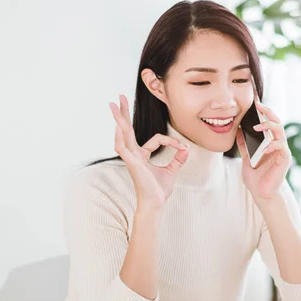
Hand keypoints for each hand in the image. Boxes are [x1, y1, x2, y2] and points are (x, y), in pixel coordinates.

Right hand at [109, 94, 189, 209]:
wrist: (155, 203)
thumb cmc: (159, 190)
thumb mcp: (172, 171)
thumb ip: (179, 159)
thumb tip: (187, 148)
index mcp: (142, 155)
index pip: (156, 139)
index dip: (172, 142)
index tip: (184, 149)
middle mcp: (134, 154)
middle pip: (127, 129)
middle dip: (124, 113)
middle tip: (120, 97)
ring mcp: (131, 158)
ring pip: (122, 134)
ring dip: (119, 119)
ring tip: (113, 105)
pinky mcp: (131, 163)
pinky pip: (123, 148)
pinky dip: (120, 137)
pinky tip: (118, 126)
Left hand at [236, 94, 291, 203]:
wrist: (261, 194)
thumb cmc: (256, 178)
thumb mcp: (246, 158)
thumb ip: (244, 144)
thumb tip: (237, 129)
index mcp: (270, 143)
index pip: (269, 123)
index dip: (264, 112)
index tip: (255, 103)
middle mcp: (278, 145)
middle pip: (277, 122)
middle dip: (268, 113)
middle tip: (257, 106)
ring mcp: (282, 152)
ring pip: (280, 132)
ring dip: (268, 126)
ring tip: (257, 126)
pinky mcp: (284, 160)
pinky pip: (281, 147)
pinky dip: (272, 145)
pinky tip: (263, 148)